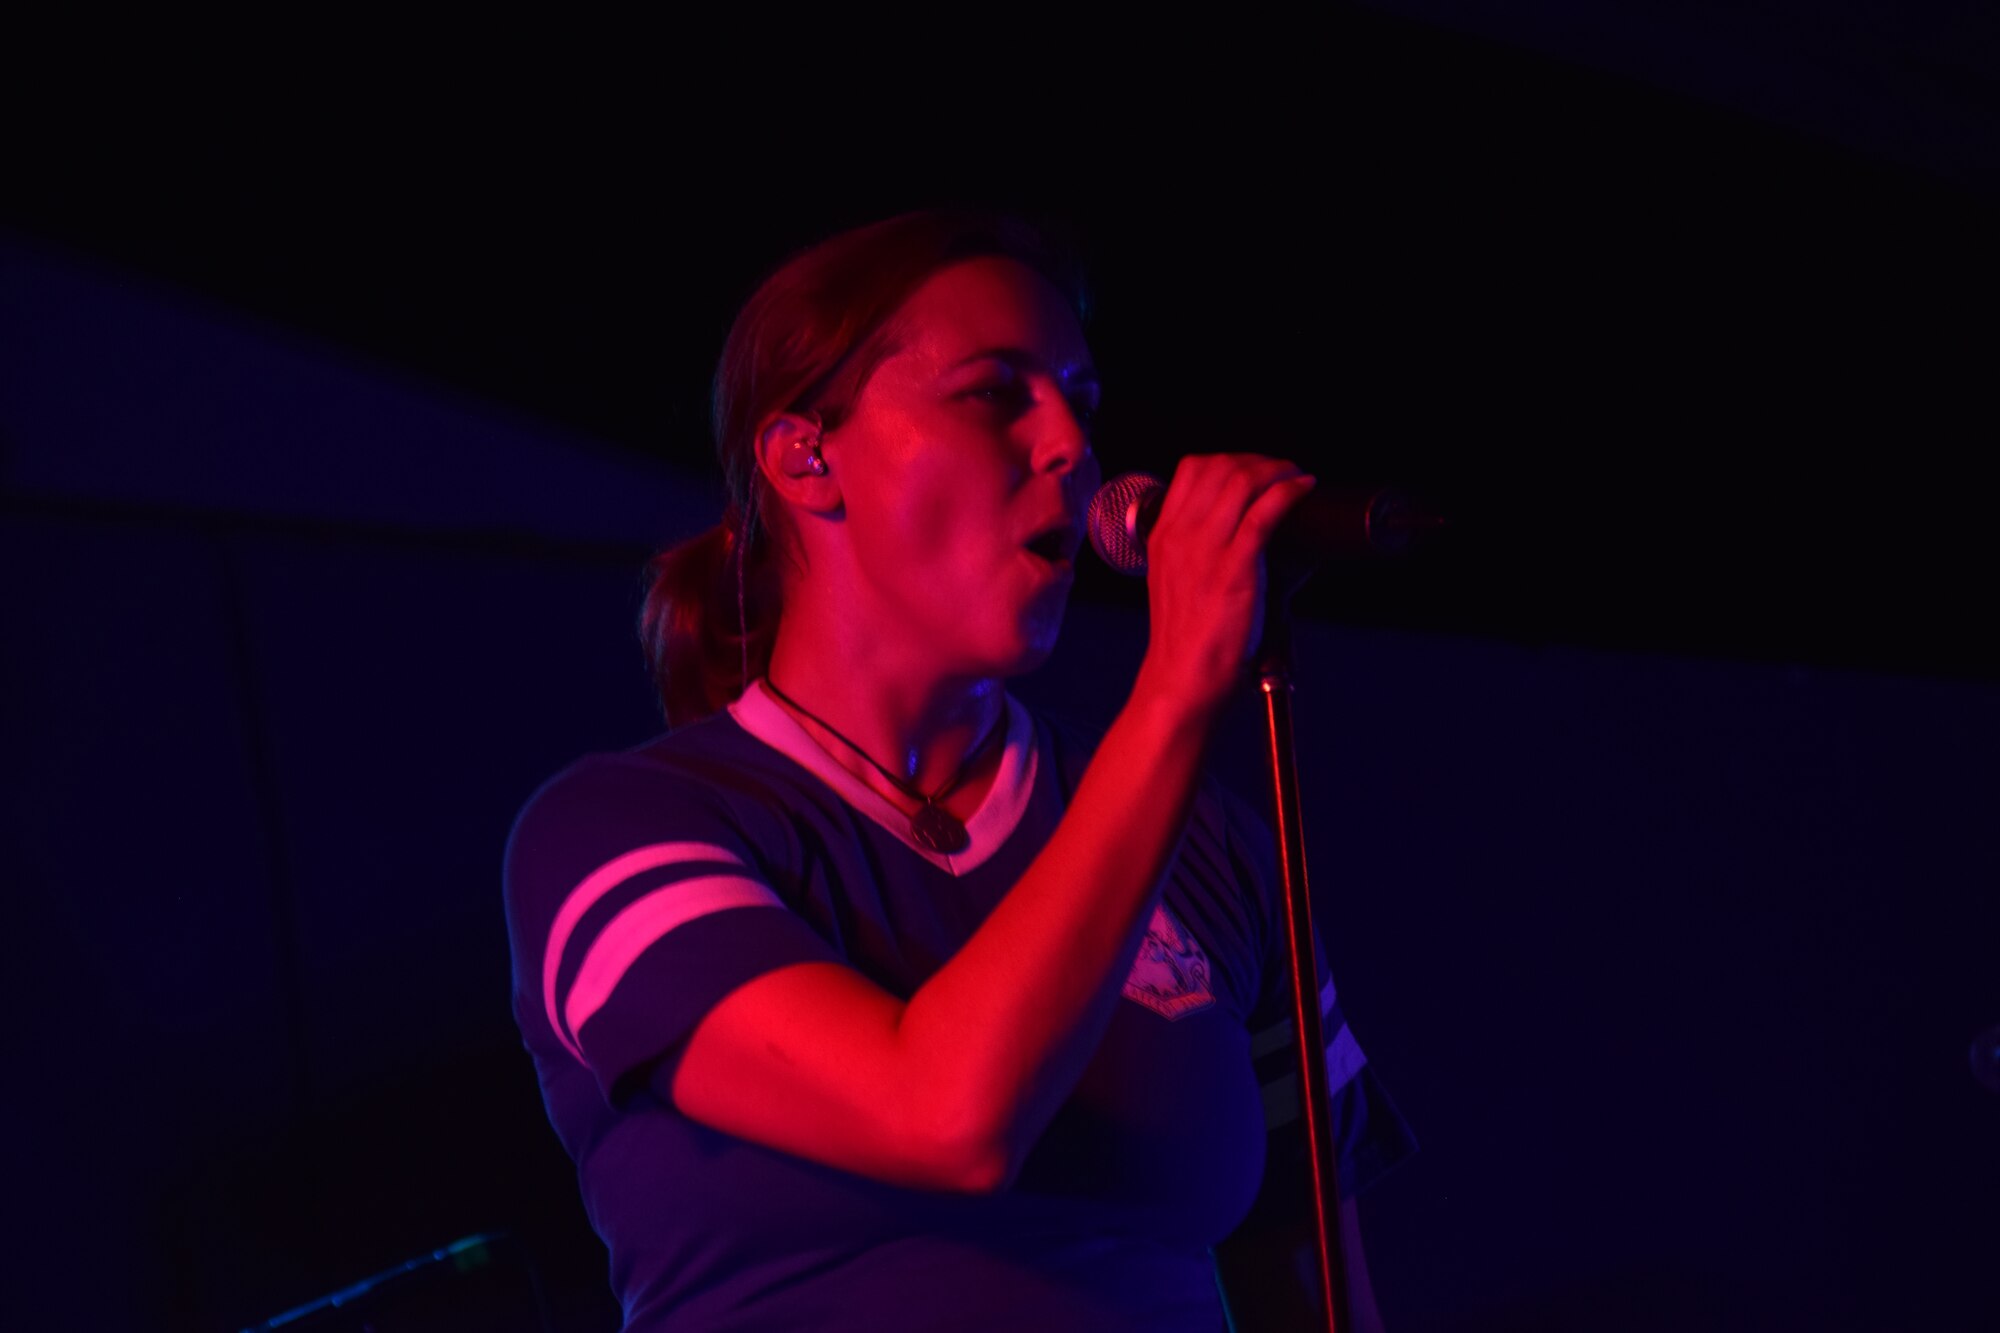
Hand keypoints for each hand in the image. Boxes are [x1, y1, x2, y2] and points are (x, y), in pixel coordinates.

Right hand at [1134, 453, 1315, 718]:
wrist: (1181, 678)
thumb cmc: (1186, 637)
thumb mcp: (1176, 579)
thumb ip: (1199, 551)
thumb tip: (1248, 530)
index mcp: (1163, 534)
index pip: (1191, 469)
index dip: (1231, 459)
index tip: (1256, 470)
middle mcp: (1181, 534)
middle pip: (1220, 467)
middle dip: (1260, 461)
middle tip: (1284, 472)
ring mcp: (1206, 550)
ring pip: (1243, 481)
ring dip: (1278, 471)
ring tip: (1296, 478)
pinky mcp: (1234, 569)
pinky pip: (1264, 513)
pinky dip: (1289, 493)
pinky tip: (1303, 490)